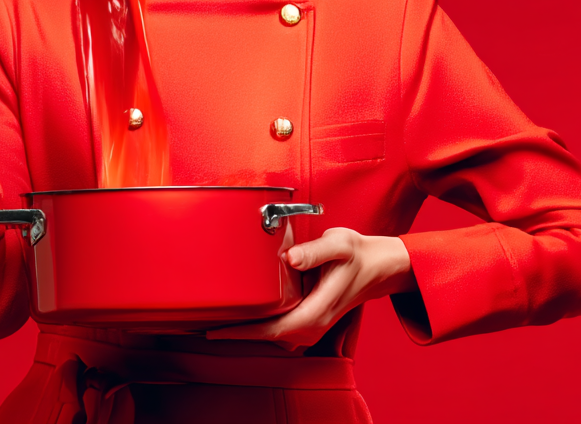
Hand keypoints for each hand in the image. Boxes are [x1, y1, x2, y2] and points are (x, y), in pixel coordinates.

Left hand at [206, 228, 416, 350]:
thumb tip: (291, 257)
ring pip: (270, 334)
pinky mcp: (307, 320)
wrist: (377, 266)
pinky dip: (257, 324)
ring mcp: (309, 326)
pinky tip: (242, 313)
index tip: (214, 330)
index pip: (271, 329)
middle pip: (265, 336)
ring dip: (244, 328)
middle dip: (235, 331)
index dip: (241, 332)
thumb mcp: (339, 244)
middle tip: (202, 319)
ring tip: (216, 317)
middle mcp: (311, 325)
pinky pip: (277, 327)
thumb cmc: (357, 254)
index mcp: (316, 311)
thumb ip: (315, 250)